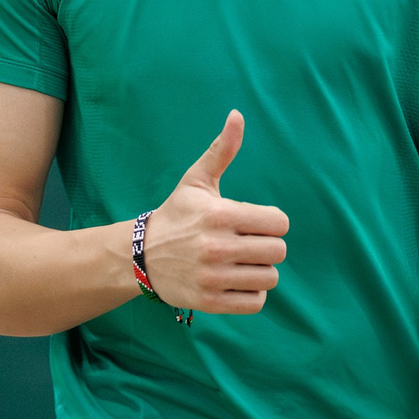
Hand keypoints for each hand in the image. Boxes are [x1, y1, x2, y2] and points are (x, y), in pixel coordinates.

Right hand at [138, 111, 286, 314]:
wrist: (139, 256)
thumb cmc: (176, 215)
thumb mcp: (196, 181)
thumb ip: (222, 150)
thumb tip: (237, 115)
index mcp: (221, 215)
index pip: (279, 223)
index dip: (271, 222)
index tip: (254, 222)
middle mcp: (218, 248)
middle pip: (278, 252)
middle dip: (267, 246)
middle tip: (247, 243)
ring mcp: (214, 277)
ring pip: (269, 278)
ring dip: (260, 270)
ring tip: (241, 263)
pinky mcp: (210, 302)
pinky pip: (255, 303)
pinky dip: (252, 294)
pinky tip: (236, 281)